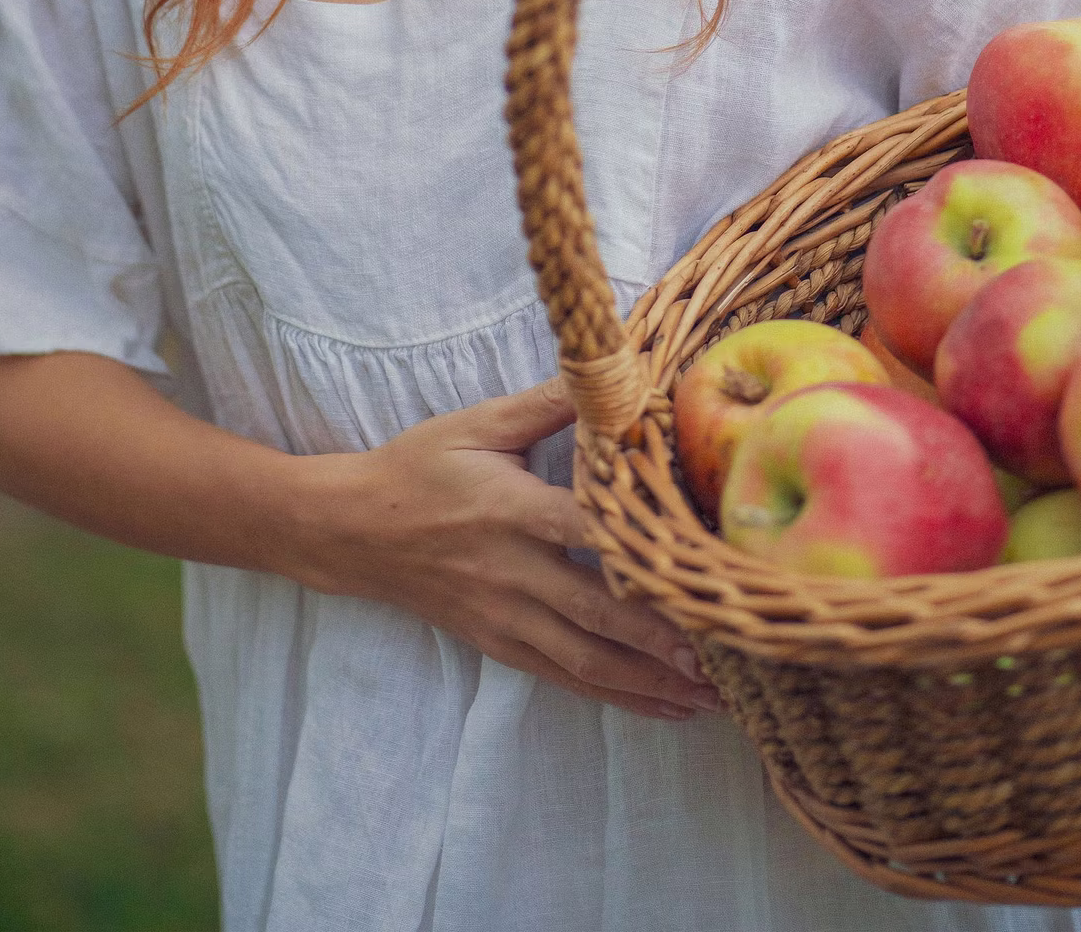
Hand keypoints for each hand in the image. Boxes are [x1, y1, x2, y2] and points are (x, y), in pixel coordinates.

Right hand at [293, 377, 721, 723]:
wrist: (354, 528)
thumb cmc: (421, 466)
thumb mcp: (480, 424)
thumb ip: (549, 404)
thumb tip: (612, 375)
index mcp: (514, 509)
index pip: (588, 531)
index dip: (641, 550)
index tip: (697, 566)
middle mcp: (514, 572)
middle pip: (598, 612)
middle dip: (662, 640)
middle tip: (726, 657)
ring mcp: (506, 617)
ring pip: (587, 660)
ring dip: (651, 682)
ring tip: (710, 698)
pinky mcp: (499, 644)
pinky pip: (564, 678)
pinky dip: (616, 696)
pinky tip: (662, 705)